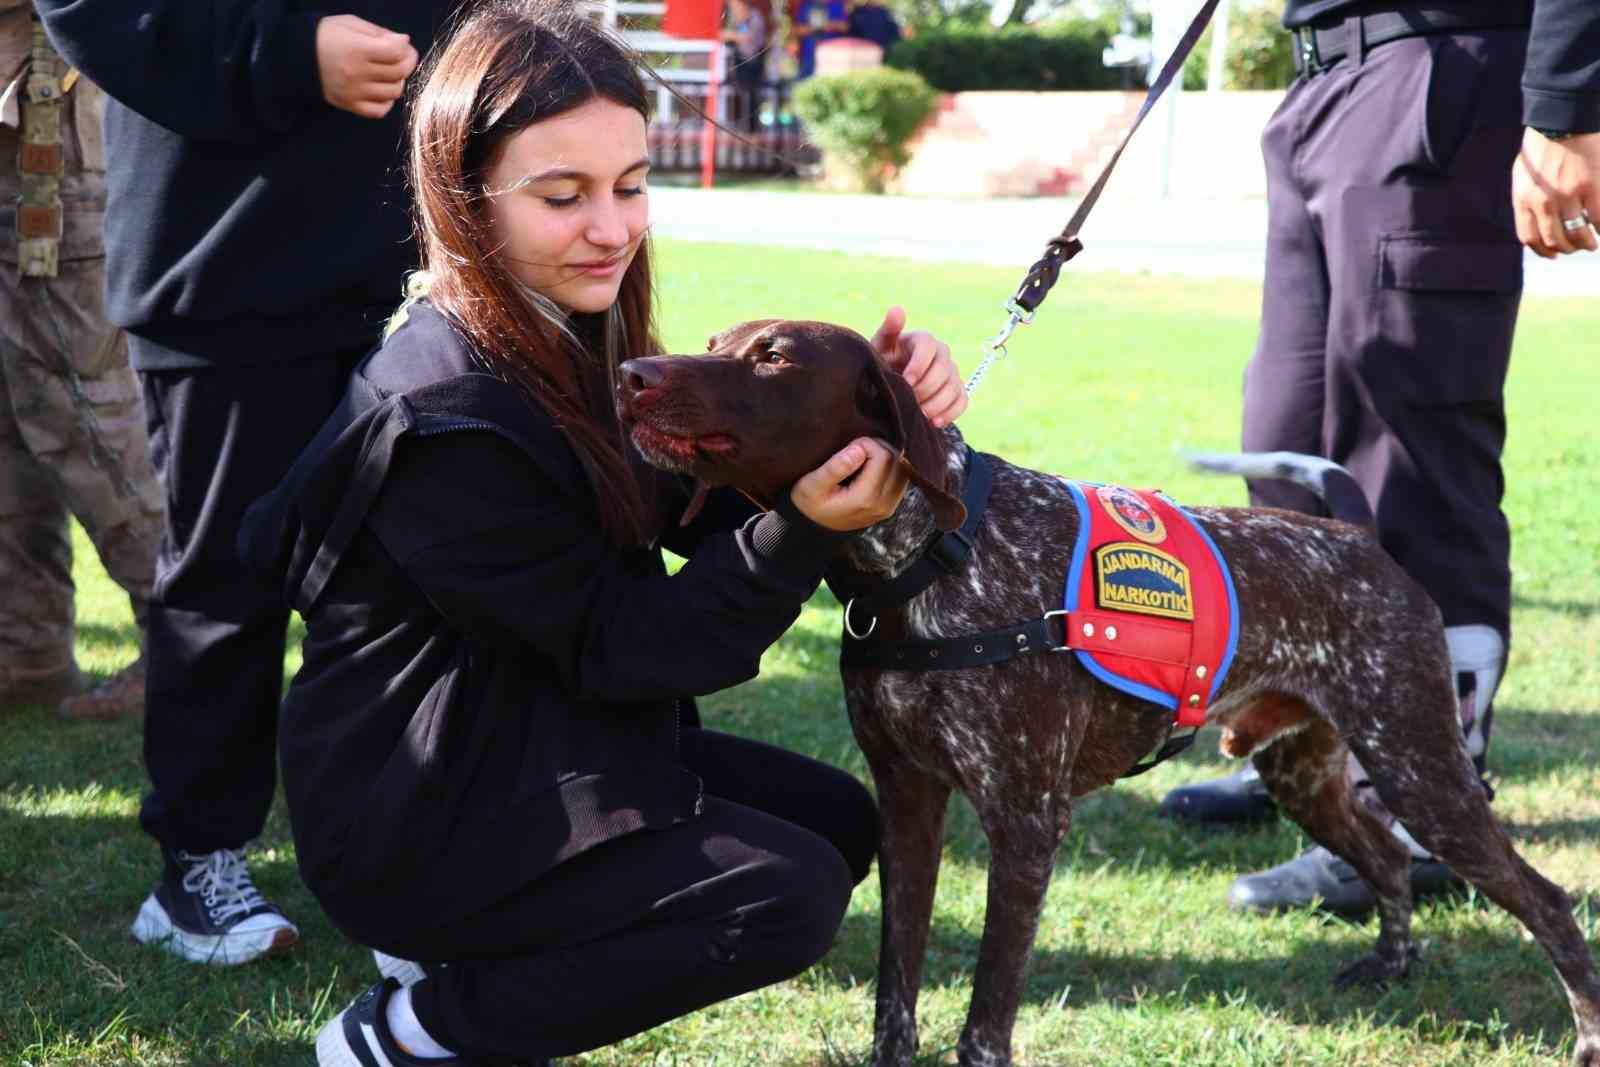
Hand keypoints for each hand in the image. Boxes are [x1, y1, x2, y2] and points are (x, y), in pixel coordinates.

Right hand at [315, 14, 418, 119]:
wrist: (297, 54)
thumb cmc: (326, 35)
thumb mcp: (352, 24)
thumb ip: (379, 33)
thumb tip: (404, 42)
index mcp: (357, 49)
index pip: (396, 53)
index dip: (406, 48)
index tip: (403, 44)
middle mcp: (356, 73)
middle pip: (398, 73)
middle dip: (407, 62)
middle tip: (402, 57)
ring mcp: (353, 92)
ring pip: (393, 92)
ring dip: (398, 81)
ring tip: (390, 72)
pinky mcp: (349, 105)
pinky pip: (379, 111)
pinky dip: (387, 102)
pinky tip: (382, 90)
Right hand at [789, 437, 907, 530]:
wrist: (814, 525)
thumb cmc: (810, 501)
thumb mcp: (811, 484)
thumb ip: (834, 468)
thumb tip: (859, 450)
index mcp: (865, 499)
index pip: (883, 456)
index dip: (867, 443)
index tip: (849, 446)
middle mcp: (883, 505)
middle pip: (896, 460)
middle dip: (877, 447)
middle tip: (855, 449)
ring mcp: (890, 507)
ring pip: (903, 467)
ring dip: (885, 455)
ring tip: (863, 456)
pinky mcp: (892, 505)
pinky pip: (902, 477)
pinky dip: (890, 466)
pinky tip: (871, 466)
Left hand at [870, 306, 967, 427]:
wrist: (891, 384)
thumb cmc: (884, 362)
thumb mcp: (880, 347)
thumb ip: (888, 330)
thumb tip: (897, 309)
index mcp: (923, 340)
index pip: (929, 346)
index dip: (919, 364)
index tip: (906, 381)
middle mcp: (942, 353)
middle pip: (944, 370)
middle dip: (926, 389)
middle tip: (908, 401)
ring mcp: (952, 373)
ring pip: (954, 388)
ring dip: (936, 404)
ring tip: (918, 415)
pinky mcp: (957, 390)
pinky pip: (962, 401)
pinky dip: (950, 413)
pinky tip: (934, 422)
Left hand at [1512, 129, 1598, 257]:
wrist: (1562, 120)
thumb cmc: (1543, 145)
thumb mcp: (1524, 175)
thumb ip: (1528, 198)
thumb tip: (1536, 219)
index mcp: (1523, 199)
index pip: (1529, 238)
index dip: (1543, 250)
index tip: (1554, 254)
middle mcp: (1542, 202)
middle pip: (1554, 240)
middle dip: (1567, 248)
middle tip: (1578, 247)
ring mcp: (1567, 196)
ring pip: (1577, 235)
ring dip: (1586, 244)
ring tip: (1592, 242)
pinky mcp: (1591, 187)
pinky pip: (1598, 220)